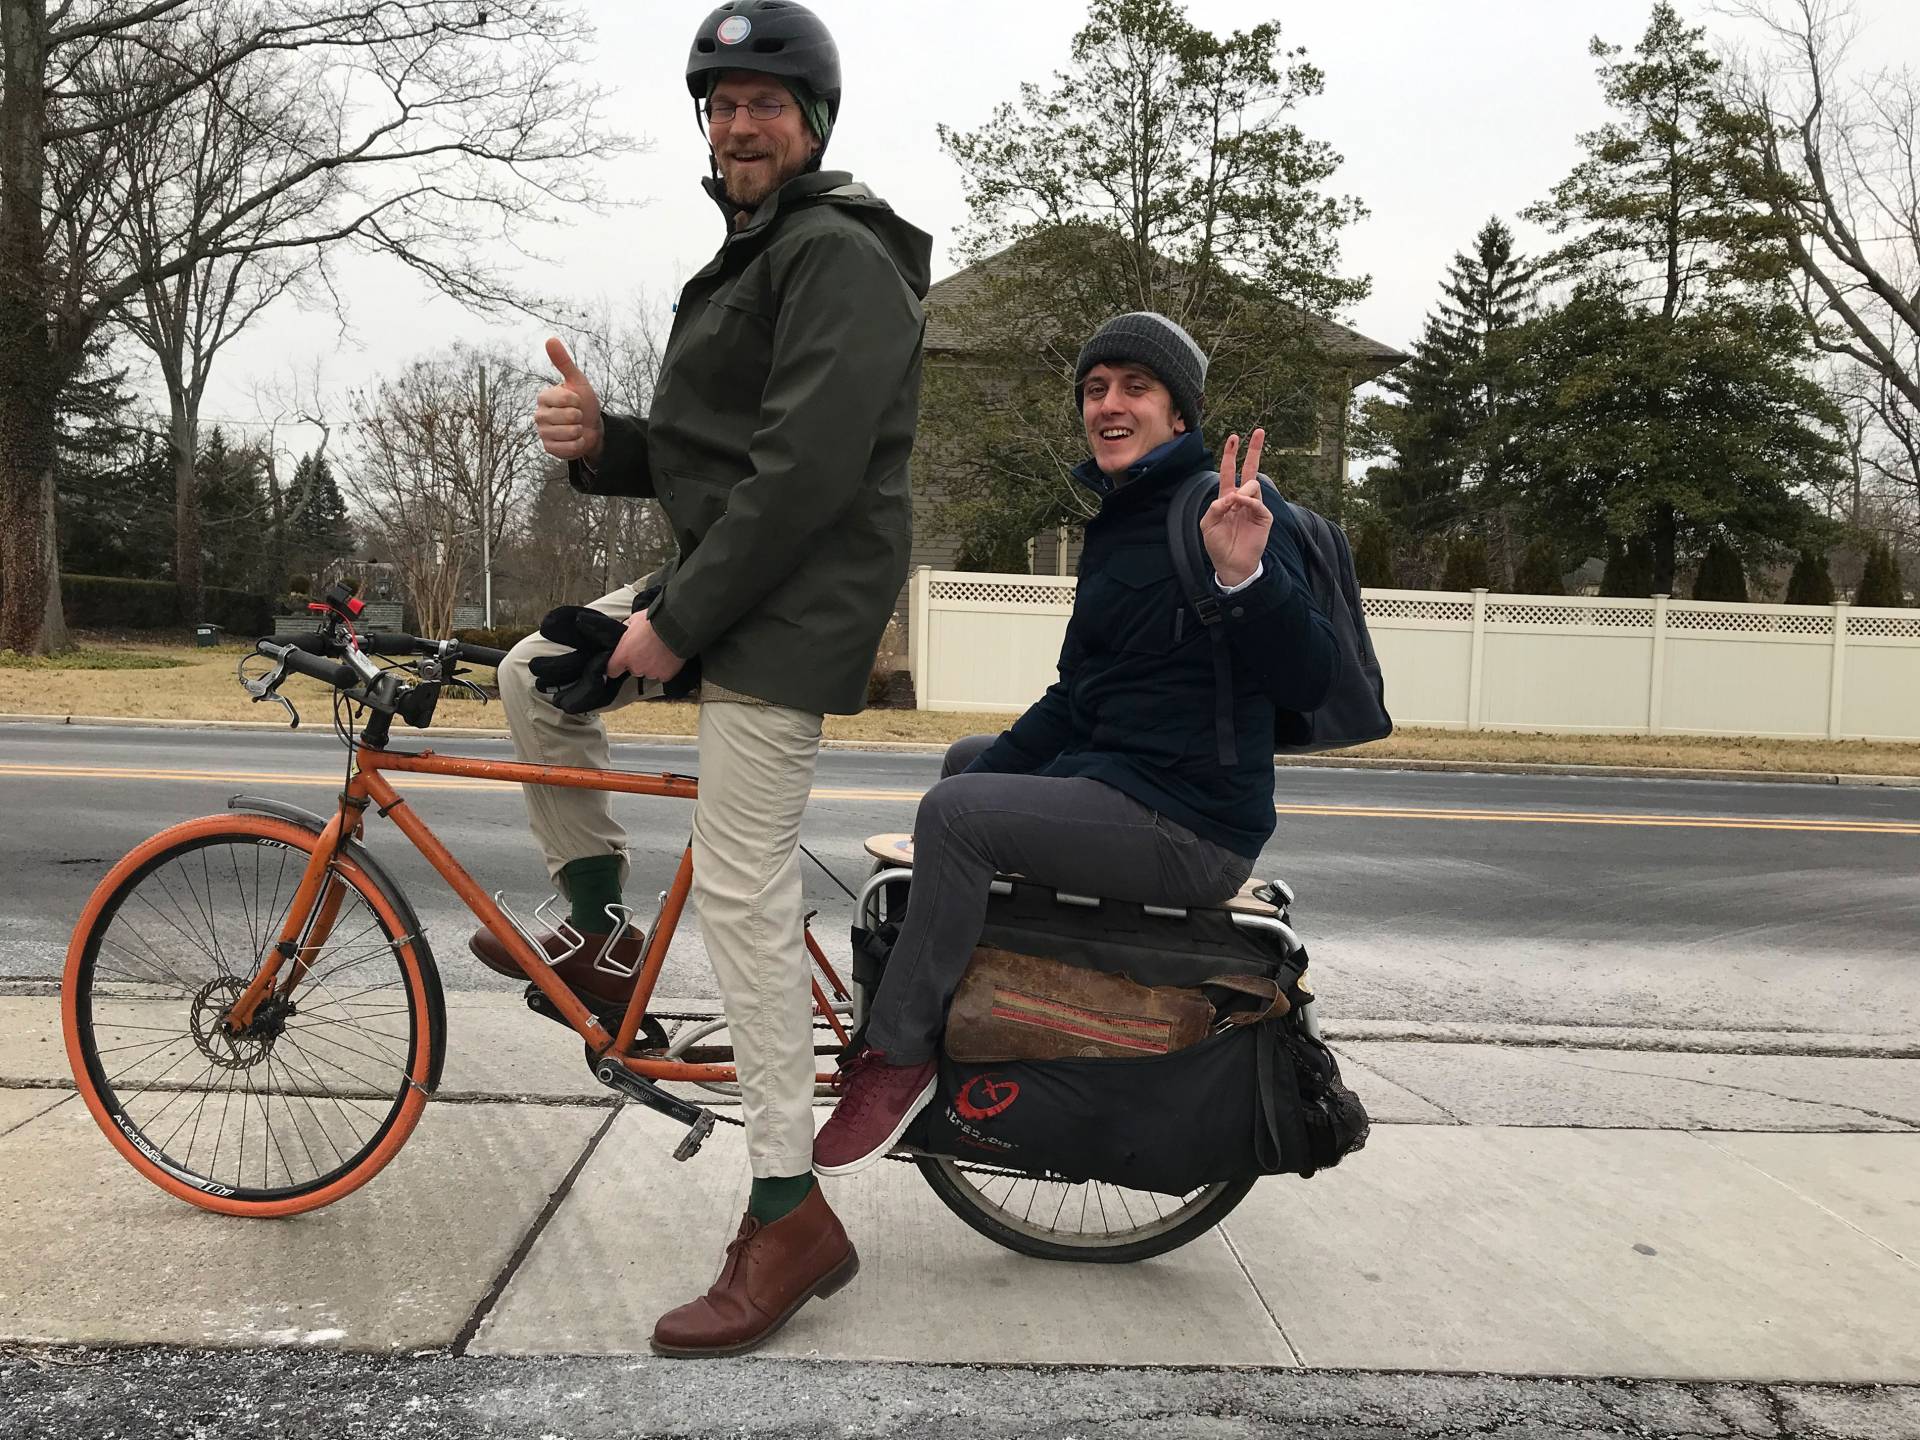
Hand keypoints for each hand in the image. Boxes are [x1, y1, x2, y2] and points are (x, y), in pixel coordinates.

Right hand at [534, 337, 603, 462]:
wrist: (592, 427)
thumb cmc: (584, 403)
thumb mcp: (577, 381)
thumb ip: (563, 362)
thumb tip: (550, 339)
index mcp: (543, 397)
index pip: (565, 399)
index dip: (577, 400)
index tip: (577, 401)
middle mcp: (539, 415)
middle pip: (568, 417)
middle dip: (579, 417)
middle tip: (577, 416)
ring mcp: (543, 433)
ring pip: (569, 433)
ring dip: (580, 431)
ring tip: (576, 427)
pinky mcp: (549, 449)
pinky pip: (570, 448)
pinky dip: (578, 444)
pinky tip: (575, 440)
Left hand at [607, 610, 683, 681]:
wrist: (675, 626)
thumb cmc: (654, 622)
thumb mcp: (634, 620)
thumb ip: (627, 629)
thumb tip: (627, 629)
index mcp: (624, 655)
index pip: (612, 670)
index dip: (617, 666)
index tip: (620, 664)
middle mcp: (636, 667)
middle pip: (634, 670)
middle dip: (639, 661)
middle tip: (647, 649)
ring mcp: (651, 672)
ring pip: (649, 672)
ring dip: (652, 664)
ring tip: (659, 651)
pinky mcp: (665, 675)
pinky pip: (662, 675)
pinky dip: (665, 668)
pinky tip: (667, 657)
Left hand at [1201, 428, 1271, 586]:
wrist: (1231, 564)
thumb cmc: (1218, 545)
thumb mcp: (1208, 524)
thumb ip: (1215, 507)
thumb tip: (1229, 496)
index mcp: (1228, 498)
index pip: (1230, 472)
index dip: (1231, 455)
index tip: (1234, 437)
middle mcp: (1242, 499)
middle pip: (1250, 469)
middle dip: (1253, 450)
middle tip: (1258, 431)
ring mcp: (1254, 506)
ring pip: (1252, 484)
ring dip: (1242, 490)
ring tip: (1234, 504)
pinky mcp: (1264, 516)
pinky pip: (1257, 501)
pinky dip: (1248, 501)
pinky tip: (1240, 504)